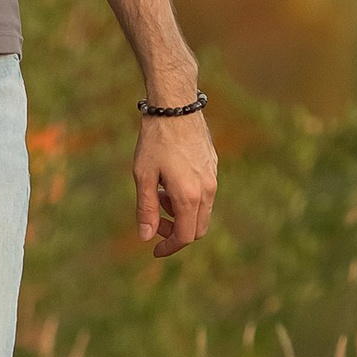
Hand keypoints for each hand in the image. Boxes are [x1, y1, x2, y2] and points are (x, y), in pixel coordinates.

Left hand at [135, 104, 217, 259]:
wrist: (176, 107)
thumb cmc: (155, 140)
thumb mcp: (143, 175)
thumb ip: (146, 209)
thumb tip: (146, 237)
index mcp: (190, 196)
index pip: (185, 236)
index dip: (169, 247)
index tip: (154, 250)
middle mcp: (207, 191)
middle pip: (197, 228)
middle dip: (176, 231)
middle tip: (155, 219)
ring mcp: (213, 178)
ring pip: (202, 211)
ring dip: (181, 213)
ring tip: (159, 193)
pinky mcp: (213, 167)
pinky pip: (205, 194)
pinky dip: (188, 199)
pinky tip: (170, 180)